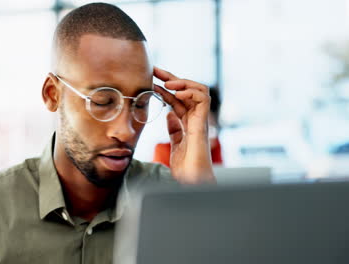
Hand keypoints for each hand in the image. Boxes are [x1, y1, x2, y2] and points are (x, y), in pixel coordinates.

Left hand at [153, 66, 215, 184]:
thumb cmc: (187, 169)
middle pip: (186, 92)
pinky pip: (203, 101)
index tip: (150, 79)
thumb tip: (169, 115)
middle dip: (171, 78)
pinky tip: (176, 93)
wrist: (193, 183)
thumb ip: (174, 130)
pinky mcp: (202, 125)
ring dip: (183, 82)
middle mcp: (195, 119)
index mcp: (187, 123)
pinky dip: (191, 92)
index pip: (177, 99)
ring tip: (167, 82)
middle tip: (154, 69)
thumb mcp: (175, 145)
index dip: (165, 88)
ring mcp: (200, 121)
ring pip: (199, 91)